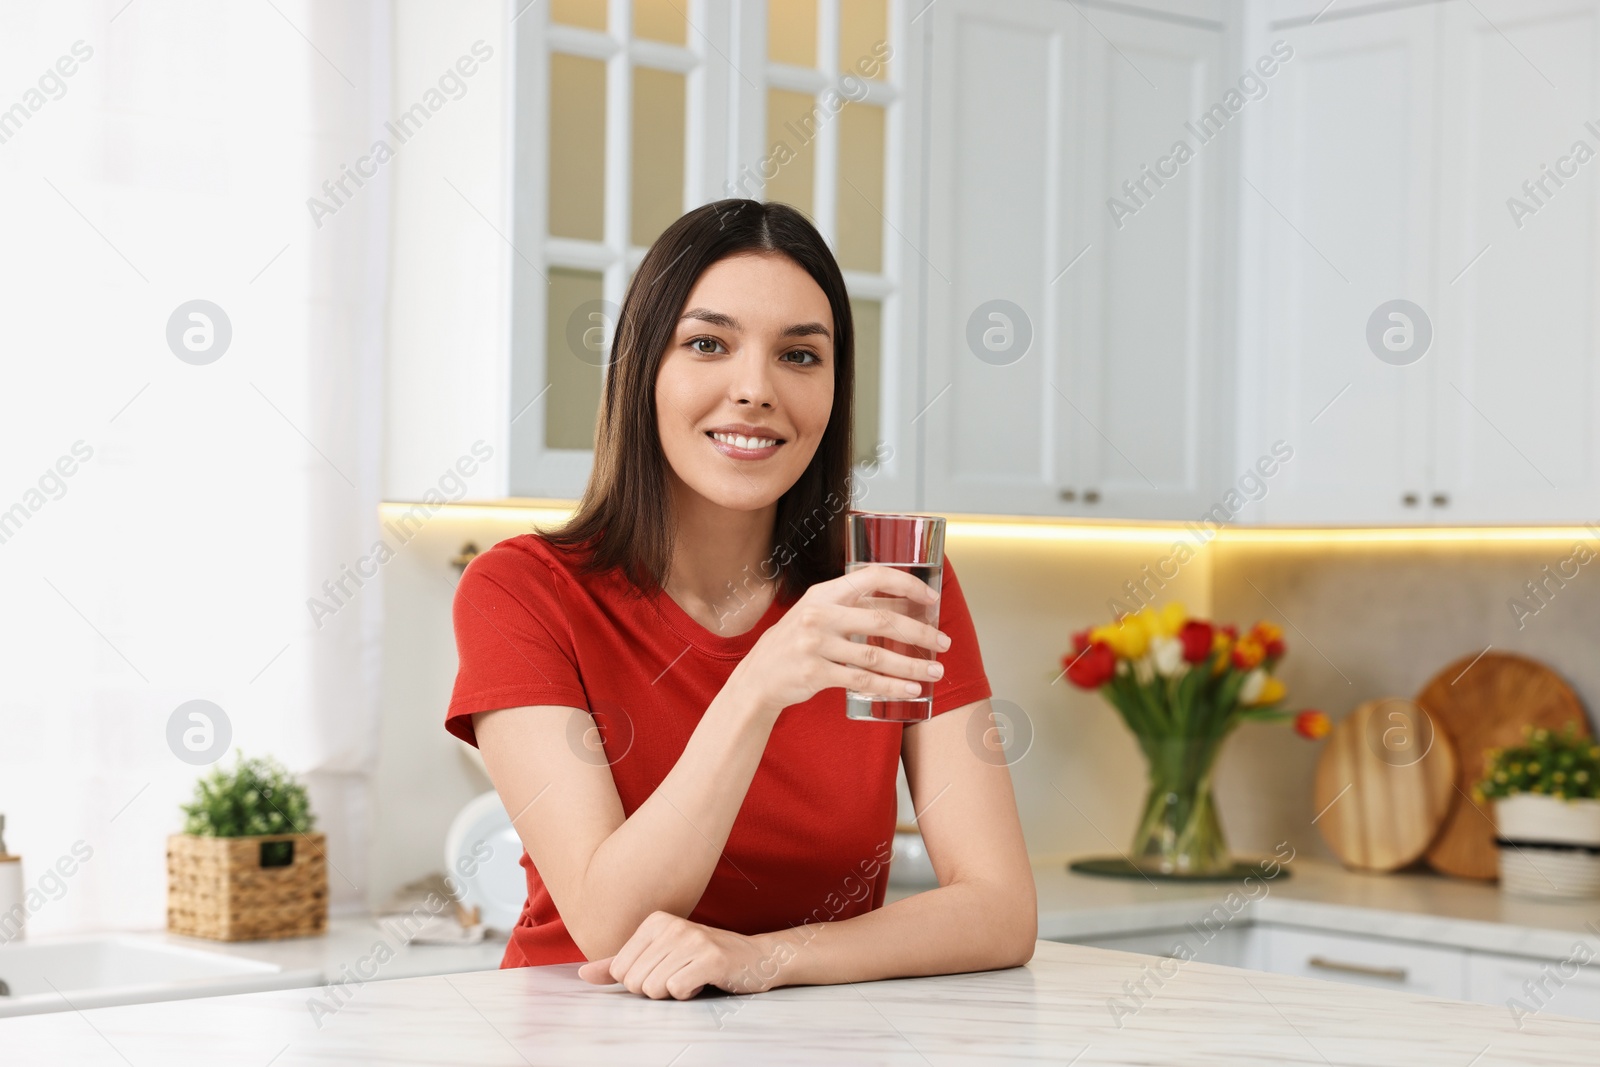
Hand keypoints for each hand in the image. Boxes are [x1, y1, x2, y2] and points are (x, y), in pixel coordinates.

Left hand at [576, 911, 786, 999]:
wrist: (756, 957)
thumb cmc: (704, 958)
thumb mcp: (659, 956)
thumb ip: (619, 964)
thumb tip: (583, 975)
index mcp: (655, 922)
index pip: (619, 970)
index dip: (640, 981)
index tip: (665, 970)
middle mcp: (672, 926)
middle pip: (634, 982)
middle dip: (656, 989)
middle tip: (681, 975)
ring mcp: (693, 940)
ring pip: (653, 989)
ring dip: (673, 992)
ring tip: (693, 976)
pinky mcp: (711, 958)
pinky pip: (677, 990)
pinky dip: (689, 994)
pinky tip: (704, 981)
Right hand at [731, 564, 949, 714]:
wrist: (758, 676)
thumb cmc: (795, 642)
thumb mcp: (818, 615)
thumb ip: (854, 609)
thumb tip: (904, 608)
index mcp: (824, 593)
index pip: (872, 577)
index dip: (906, 585)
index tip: (931, 597)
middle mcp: (819, 614)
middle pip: (882, 621)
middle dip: (919, 632)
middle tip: (943, 642)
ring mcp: (816, 644)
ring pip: (876, 655)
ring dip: (911, 665)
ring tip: (935, 672)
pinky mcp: (815, 673)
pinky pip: (862, 680)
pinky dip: (890, 686)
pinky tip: (910, 690)